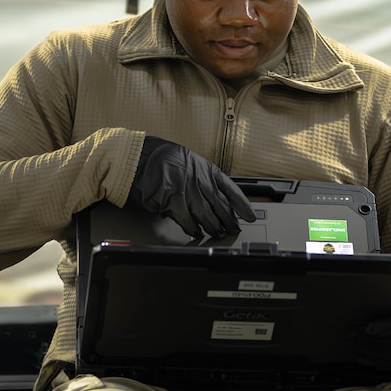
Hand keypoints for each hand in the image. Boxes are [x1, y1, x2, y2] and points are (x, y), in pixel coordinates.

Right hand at [130, 137, 253, 239]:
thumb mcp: (189, 160)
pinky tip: (196, 232)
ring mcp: (188, 192)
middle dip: (229, 220)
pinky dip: (193, 228)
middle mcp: (201, 181)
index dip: (242, 205)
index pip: (231, 190)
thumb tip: (212, 196)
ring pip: (207, 216)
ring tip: (218, 234)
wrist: (141, 156)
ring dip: (214, 227)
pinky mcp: (174, 202)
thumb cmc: (162, 157)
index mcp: (206, 169)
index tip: (250, 215)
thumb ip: (202, 177)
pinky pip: (188, 220)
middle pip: (221, 206)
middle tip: (233, 229)